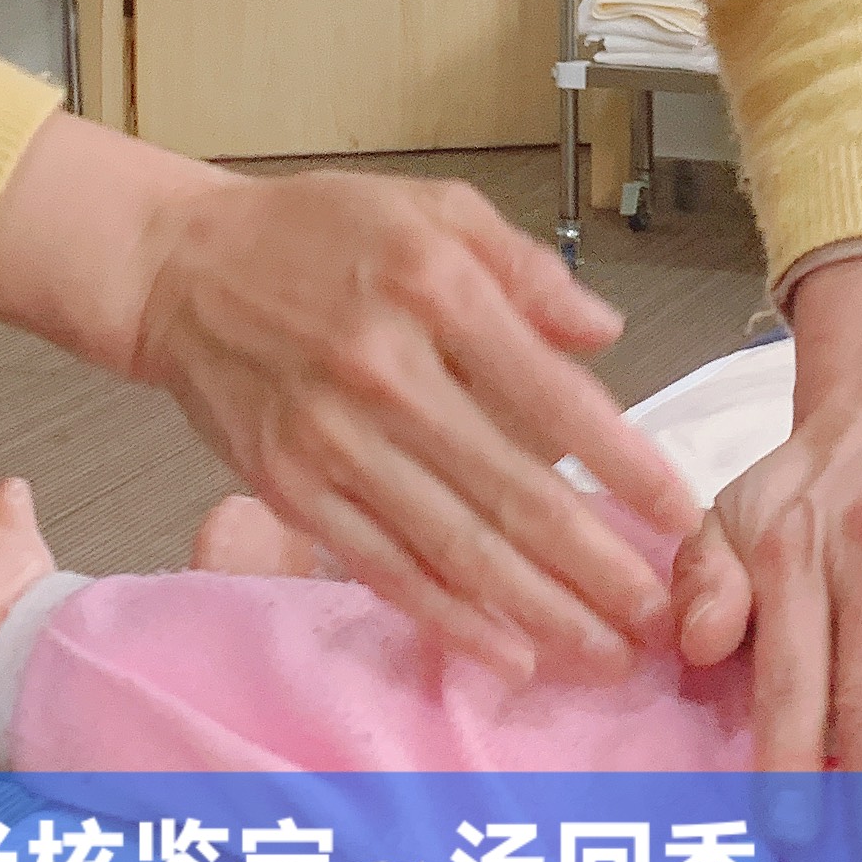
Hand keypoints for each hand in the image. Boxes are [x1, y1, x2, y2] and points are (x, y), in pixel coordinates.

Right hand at [0, 117, 698, 682]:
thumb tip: (604, 331)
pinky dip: (449, 619)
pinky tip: (506, 653)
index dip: (627, 468)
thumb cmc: (317, 233)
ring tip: (605, 653)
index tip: (681, 517)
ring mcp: (333, 440)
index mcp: (436, 291)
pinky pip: (383, 568)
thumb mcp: (436, 208)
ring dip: (540, 611)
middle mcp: (387, 371)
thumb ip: (528, 269)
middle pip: (512, 492)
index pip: (557, 399)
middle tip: (660, 617)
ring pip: (455, 547)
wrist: (181, 268)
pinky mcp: (291, 489)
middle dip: (596, 567)